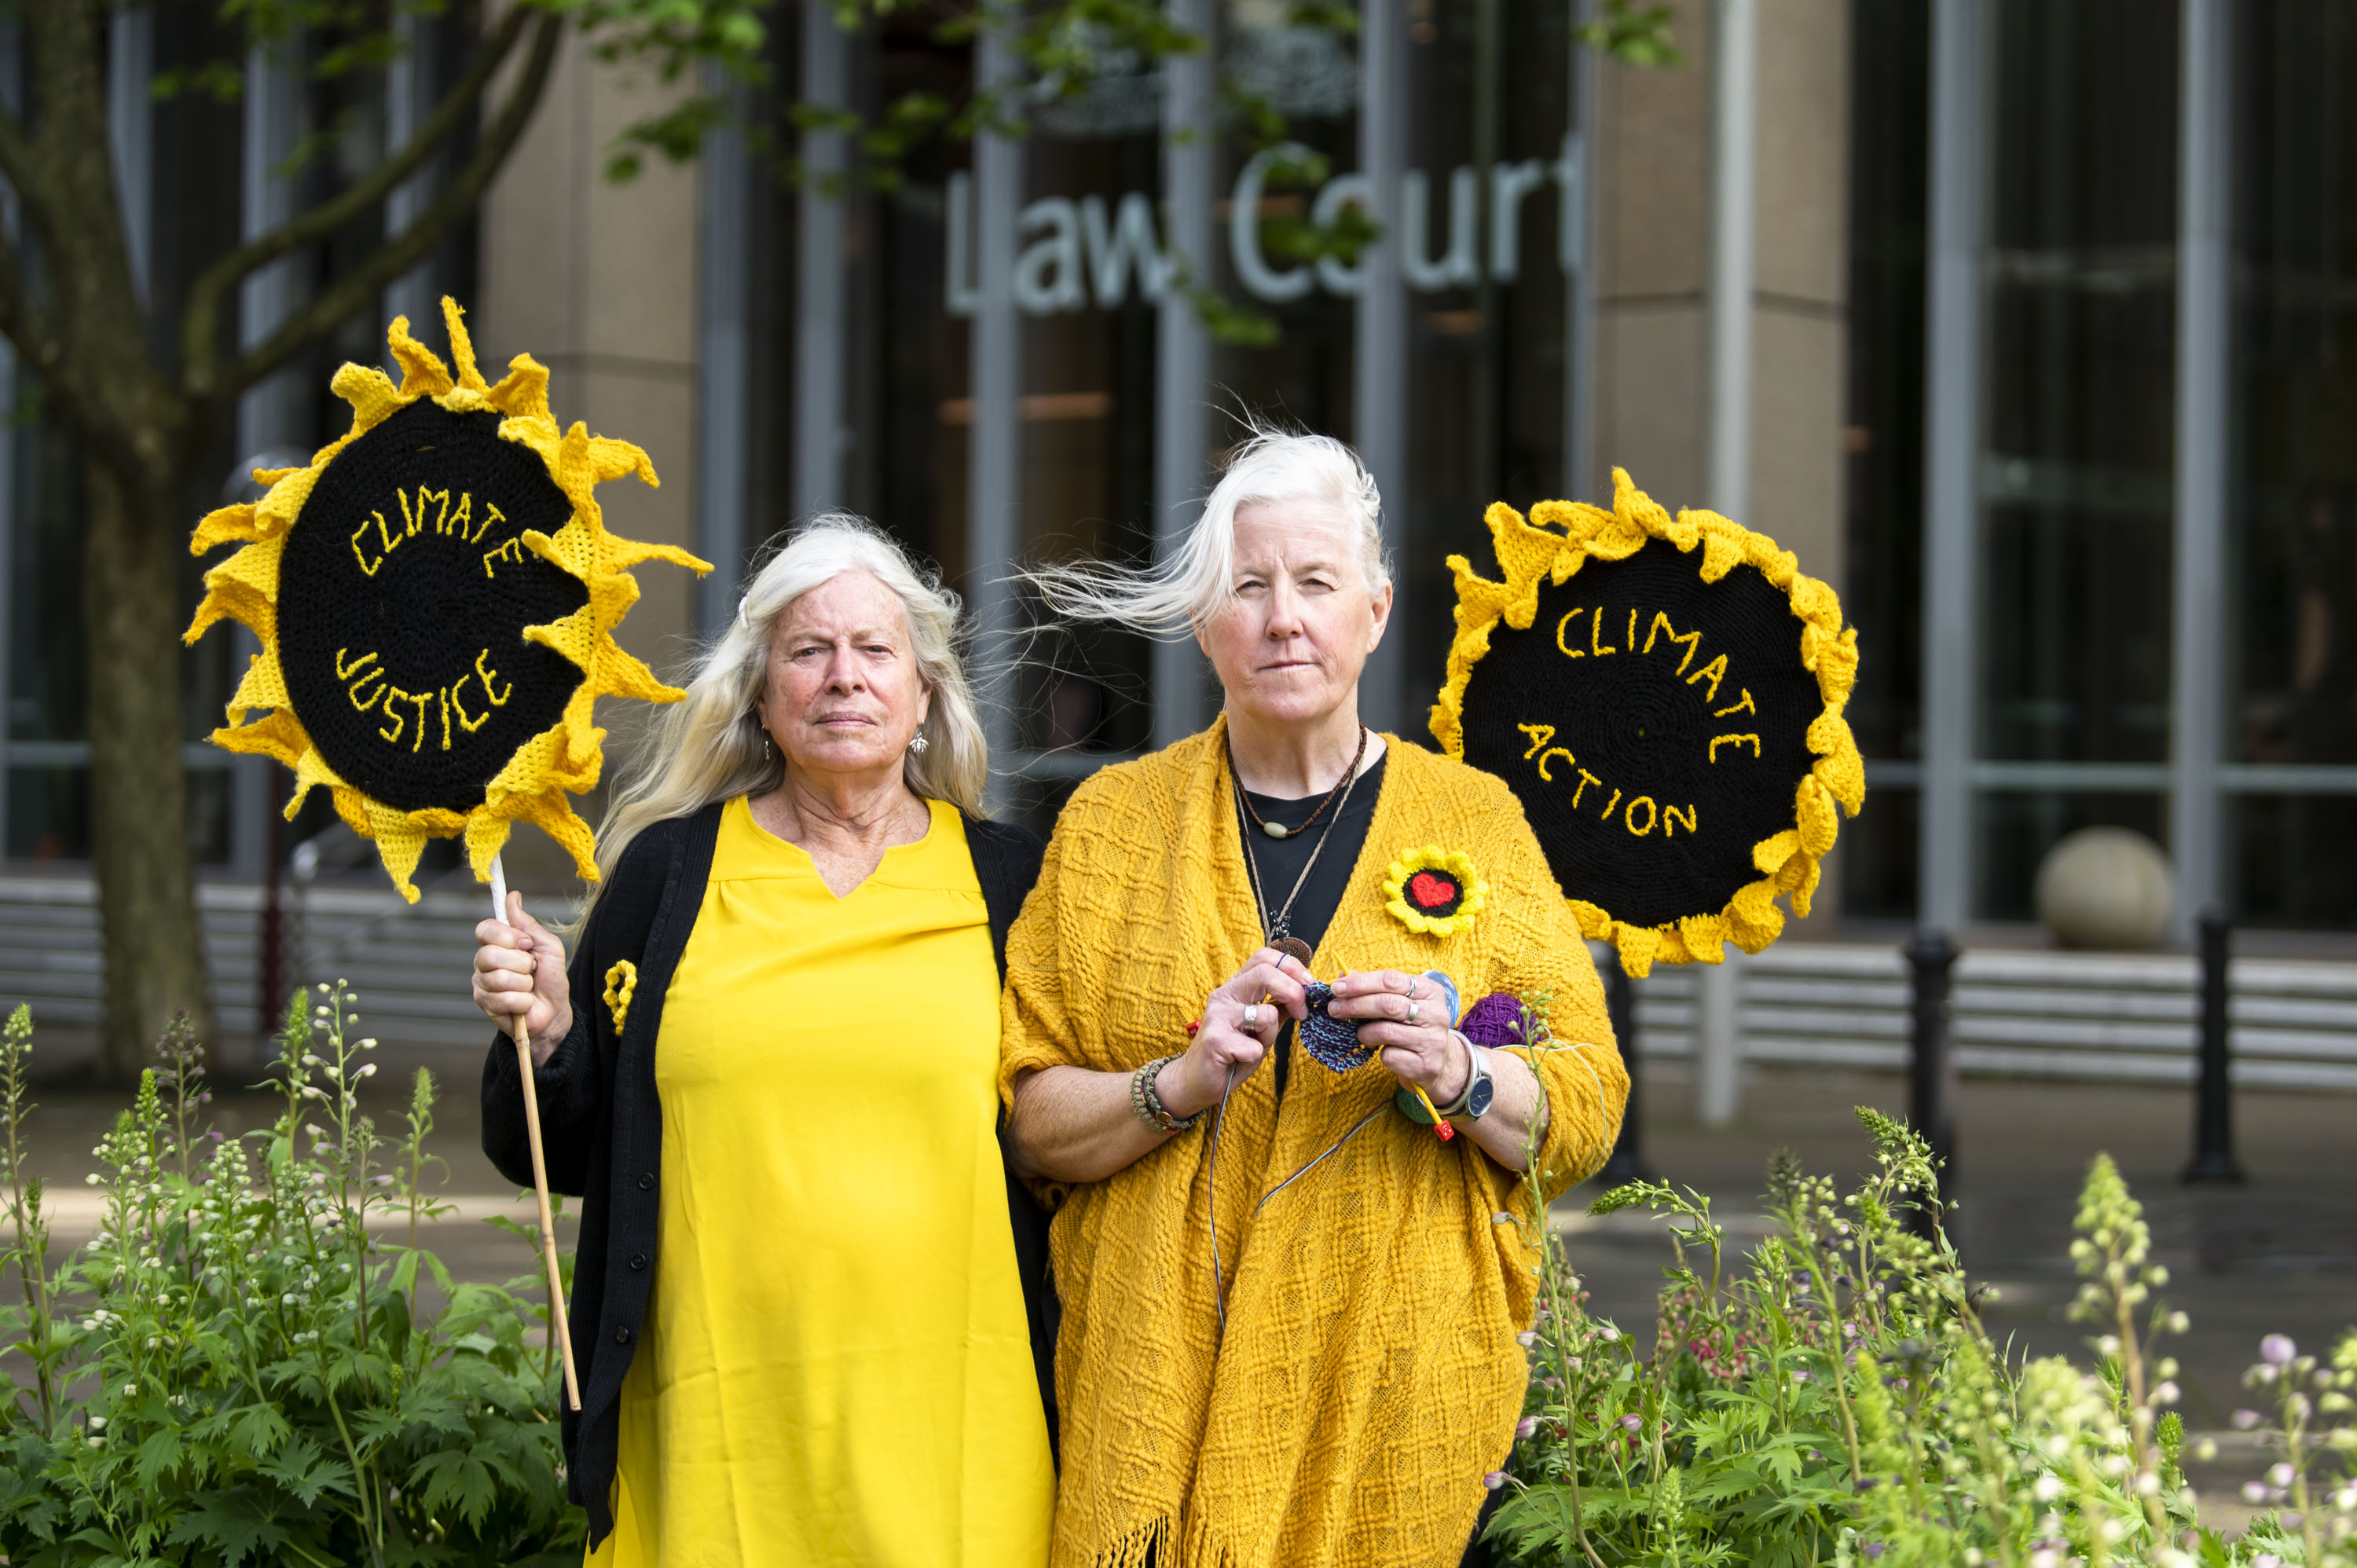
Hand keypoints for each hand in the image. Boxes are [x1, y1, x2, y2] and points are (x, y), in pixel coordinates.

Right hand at [472, 892, 572, 1065]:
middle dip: (521, 963)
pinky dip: (523, 1000)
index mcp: (497, 943)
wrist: (554, 1011)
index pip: (485, 929)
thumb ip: (528, 924)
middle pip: (490, 954)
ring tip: (529, 987)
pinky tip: (524, 1002)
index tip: (527, 944)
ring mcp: (481, 983)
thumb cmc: (550, 978)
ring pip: (498, 977)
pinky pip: (504, 998)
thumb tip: (513, 896)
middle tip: (531, 970)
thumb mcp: (547, 946)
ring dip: (524, 984)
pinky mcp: (484, 1003)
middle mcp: (484, 961)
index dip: (507, 936)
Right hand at [1155, 947, 1313, 1119]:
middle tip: (1302, 1013)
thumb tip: (1305, 992)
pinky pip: (1254, 1046)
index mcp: (1237, 986)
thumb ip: (1278, 1008)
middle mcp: (1225, 994)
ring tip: (1255, 1046)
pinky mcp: (1215, 1039)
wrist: (1198, 1080)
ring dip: (1270, 1034)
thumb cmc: (1232, 1053)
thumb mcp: (1262, 1028)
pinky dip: (1254, 1056)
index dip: (1291, 966)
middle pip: (1265, 972)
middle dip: (1294, 991)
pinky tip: (1239, 1059)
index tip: (1308, 986)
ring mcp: (1218, 1015)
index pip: (1265, 957)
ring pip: (1265, 1013)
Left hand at [1326, 970, 1468, 1105]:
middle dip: (1355, 1005)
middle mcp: (1436, 1014)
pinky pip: (1390, 1056)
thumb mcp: (1400, 1002)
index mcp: (1430, 991)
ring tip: (1360, 1033)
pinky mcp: (1425, 1064)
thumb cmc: (1412, 1026)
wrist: (1438, 1062)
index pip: (1391, 980)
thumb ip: (1375, 987)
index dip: (1360, 983)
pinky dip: (1378, 1052)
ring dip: (1364, 1032)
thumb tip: (1344, 975)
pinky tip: (1380, 1050)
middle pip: (1388, 1004)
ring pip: (1386, 1031)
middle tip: (1334, 1009)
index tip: (1336, 988)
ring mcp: (1433, 1040)